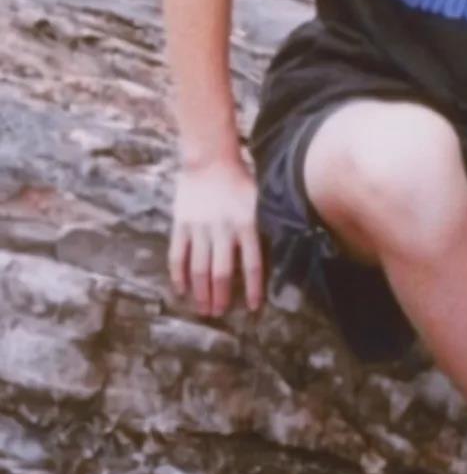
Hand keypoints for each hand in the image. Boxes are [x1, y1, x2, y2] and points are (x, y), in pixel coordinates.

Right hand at [168, 156, 262, 315]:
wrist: (209, 159)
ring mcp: (199, 228)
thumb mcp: (259, 201)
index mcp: (246, 224)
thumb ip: (264, 225)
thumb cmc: (240, 180)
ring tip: (203, 309)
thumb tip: (280, 249)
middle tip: (219, 314)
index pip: (252, 264)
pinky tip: (181, 289)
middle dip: (221, 297)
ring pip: (199, 268)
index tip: (252, 307)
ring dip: (201, 292)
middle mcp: (223, 230)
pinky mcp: (181, 225)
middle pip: (222, 272)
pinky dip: (179, 274)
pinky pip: (178, 255)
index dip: (253, 288)